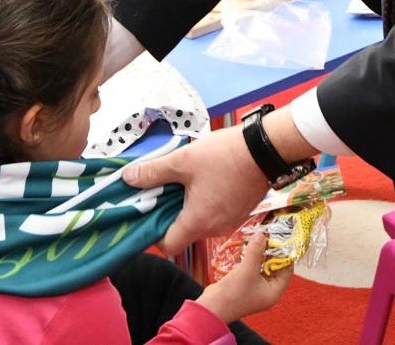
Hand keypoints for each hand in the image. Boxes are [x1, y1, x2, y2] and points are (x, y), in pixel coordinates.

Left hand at [122, 126, 269, 254]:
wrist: (266, 148)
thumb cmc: (224, 156)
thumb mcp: (183, 160)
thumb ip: (154, 172)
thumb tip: (128, 179)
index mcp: (198, 222)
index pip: (168, 245)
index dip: (154, 232)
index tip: (151, 209)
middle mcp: (215, 229)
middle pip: (184, 231)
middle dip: (172, 210)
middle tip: (166, 185)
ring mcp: (230, 221)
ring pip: (201, 220)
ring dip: (190, 203)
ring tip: (187, 177)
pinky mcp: (241, 211)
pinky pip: (217, 212)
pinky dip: (208, 200)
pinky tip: (208, 177)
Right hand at [197, 234, 292, 324]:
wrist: (213, 307)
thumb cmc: (234, 293)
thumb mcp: (248, 269)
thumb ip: (256, 250)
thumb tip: (262, 234)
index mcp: (274, 291)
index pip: (286, 269)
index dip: (284, 253)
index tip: (278, 238)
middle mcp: (267, 290)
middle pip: (274, 265)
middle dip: (270, 250)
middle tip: (265, 234)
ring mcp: (256, 287)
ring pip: (263, 264)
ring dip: (260, 252)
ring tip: (255, 237)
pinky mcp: (246, 283)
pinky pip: (253, 266)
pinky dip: (251, 256)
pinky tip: (246, 247)